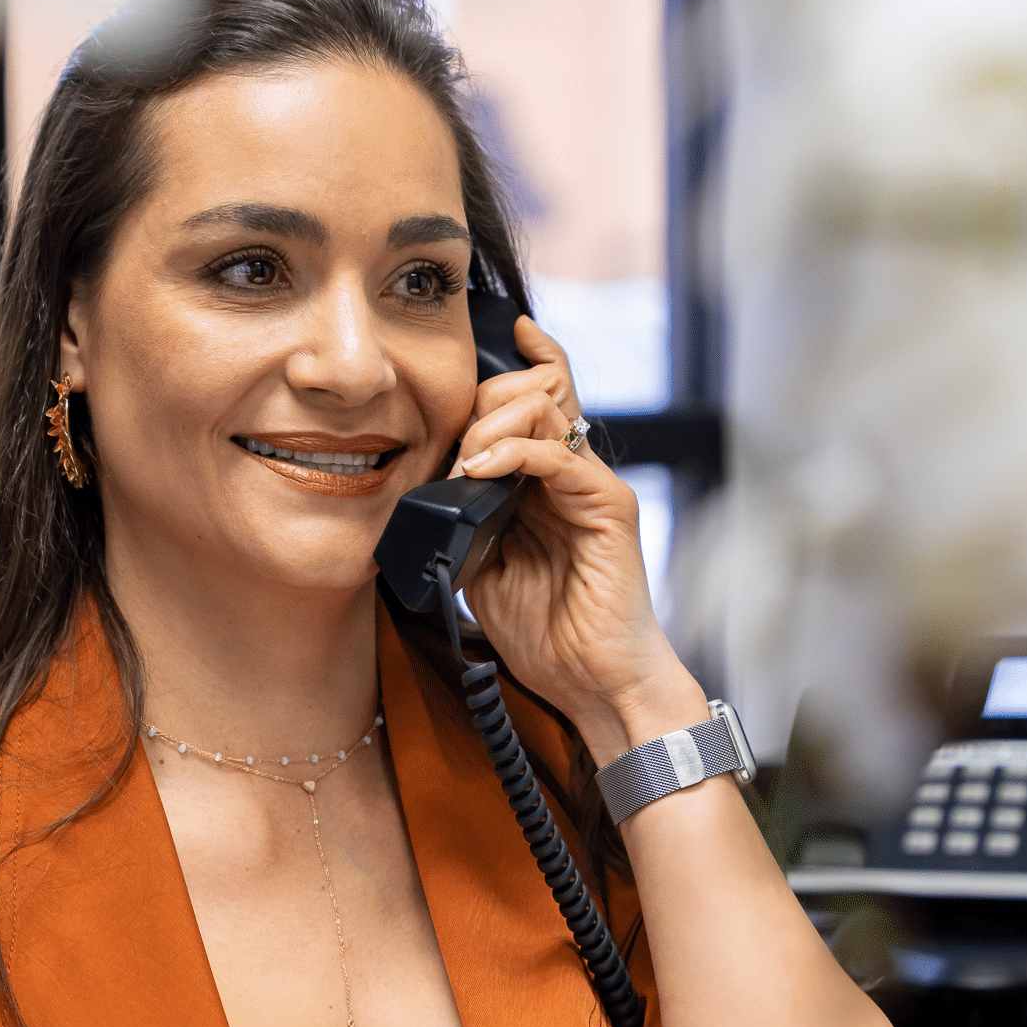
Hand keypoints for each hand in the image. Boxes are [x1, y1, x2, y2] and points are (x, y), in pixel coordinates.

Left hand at [453, 317, 706, 762]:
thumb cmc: (545, 633)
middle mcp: (571, 472)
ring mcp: (591, 485)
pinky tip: (481, 469)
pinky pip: (559, 456)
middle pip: (535, 389)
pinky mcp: (607, 506)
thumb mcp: (481, 566)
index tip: (475, 342)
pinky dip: (513, 452)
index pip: (529, 401)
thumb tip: (419, 489)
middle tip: (451, 443)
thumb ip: (463, 519)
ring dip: (492, 422)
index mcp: (543, 482)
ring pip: (548, 407)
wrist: (594, 684)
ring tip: (464, 461)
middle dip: (482, 399)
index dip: (504, 369)